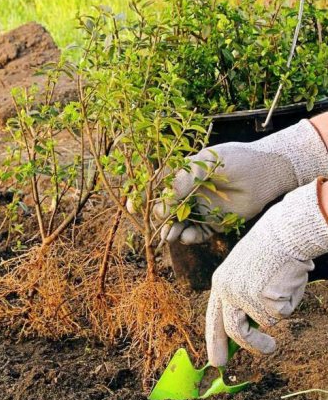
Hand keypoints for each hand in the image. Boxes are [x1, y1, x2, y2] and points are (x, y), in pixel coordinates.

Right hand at [154, 120, 327, 244]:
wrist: (266, 172)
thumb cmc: (234, 161)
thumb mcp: (201, 166)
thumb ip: (179, 184)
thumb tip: (160, 205)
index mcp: (182, 175)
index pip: (156, 189)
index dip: (143, 198)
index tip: (133, 207)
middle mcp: (189, 193)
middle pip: (165, 210)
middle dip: (159, 219)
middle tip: (161, 223)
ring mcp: (201, 209)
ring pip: (179, 225)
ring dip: (172, 231)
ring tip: (171, 236)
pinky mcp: (215, 223)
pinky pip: (197, 234)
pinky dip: (190, 237)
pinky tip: (188, 237)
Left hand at [206, 179, 327, 366]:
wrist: (283, 233)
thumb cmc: (270, 253)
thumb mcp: (247, 274)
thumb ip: (243, 299)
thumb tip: (249, 330)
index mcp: (220, 284)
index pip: (213, 318)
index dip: (215, 341)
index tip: (217, 361)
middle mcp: (227, 291)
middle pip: (231, 330)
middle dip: (247, 348)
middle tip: (264, 353)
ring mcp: (244, 295)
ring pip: (260, 325)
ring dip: (267, 334)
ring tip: (277, 322)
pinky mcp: (263, 298)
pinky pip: (280, 314)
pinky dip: (289, 304)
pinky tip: (287, 285)